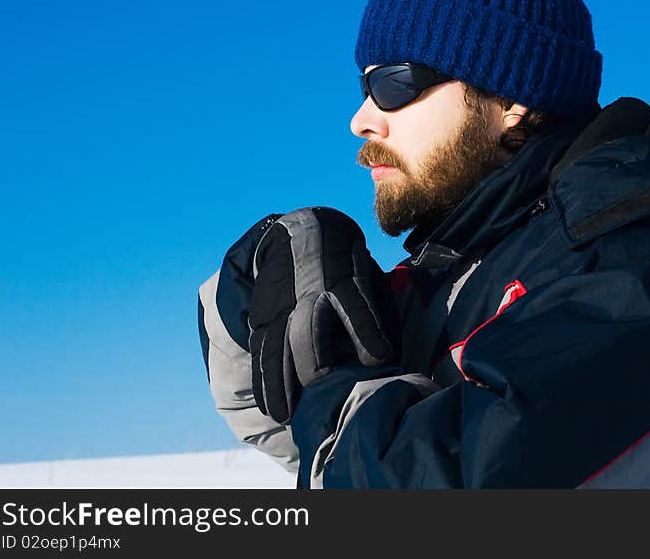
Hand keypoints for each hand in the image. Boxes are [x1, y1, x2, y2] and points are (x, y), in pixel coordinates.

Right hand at [248, 206, 398, 423]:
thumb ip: (377, 314)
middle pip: (309, 333)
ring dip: (281, 384)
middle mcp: (309, 296)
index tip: (379, 356)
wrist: (304, 232)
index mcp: (343, 282)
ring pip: (277, 348)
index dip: (366, 330)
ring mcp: (282, 308)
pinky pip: (261, 353)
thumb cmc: (347, 267)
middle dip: (316, 365)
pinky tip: (268, 405)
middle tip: (324, 392)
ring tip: (285, 415)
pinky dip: (264, 381)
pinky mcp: (264, 318)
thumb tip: (388, 359)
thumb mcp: (368, 278)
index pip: (355, 306)